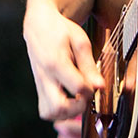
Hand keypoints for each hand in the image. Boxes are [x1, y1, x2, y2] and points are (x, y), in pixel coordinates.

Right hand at [23, 3, 102, 122]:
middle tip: (85, 97)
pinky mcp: (38, 87)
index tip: (95, 85)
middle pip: (58, 107)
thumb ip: (89, 65)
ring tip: (77, 100)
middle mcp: (45, 76)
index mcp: (56, 62)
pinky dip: (58, 111)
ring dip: (66, 113)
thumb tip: (99, 86)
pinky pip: (45, 109)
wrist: (38, 25)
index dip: (91, 90)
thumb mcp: (80, 41)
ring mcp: (39, 83)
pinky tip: (68, 100)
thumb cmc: (60, 31)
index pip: (77, 87)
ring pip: (49, 113)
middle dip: (77, 108)